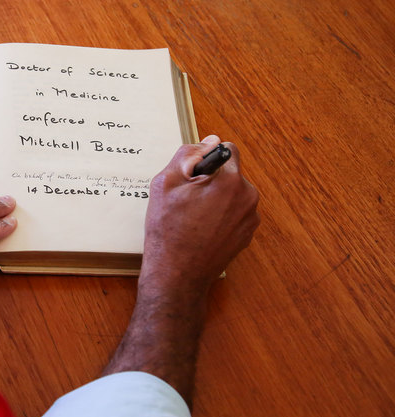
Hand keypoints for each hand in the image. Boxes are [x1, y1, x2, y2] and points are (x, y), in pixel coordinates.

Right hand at [103, 136, 258, 403]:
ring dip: (215, 197)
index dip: (205, 159)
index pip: (226, 149)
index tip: (190, 177)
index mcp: (231, 181)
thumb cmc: (168, 230)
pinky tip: (200, 229)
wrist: (177, 275)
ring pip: (232, 193)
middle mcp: (248, 197)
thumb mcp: (166, 183)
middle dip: (210, 179)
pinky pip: (234, 212)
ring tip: (191, 217)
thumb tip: (209, 141)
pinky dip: (219, 215)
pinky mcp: (246, 234)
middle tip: (186, 200)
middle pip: (230, 172)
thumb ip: (188, 155)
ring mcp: (249, 218)